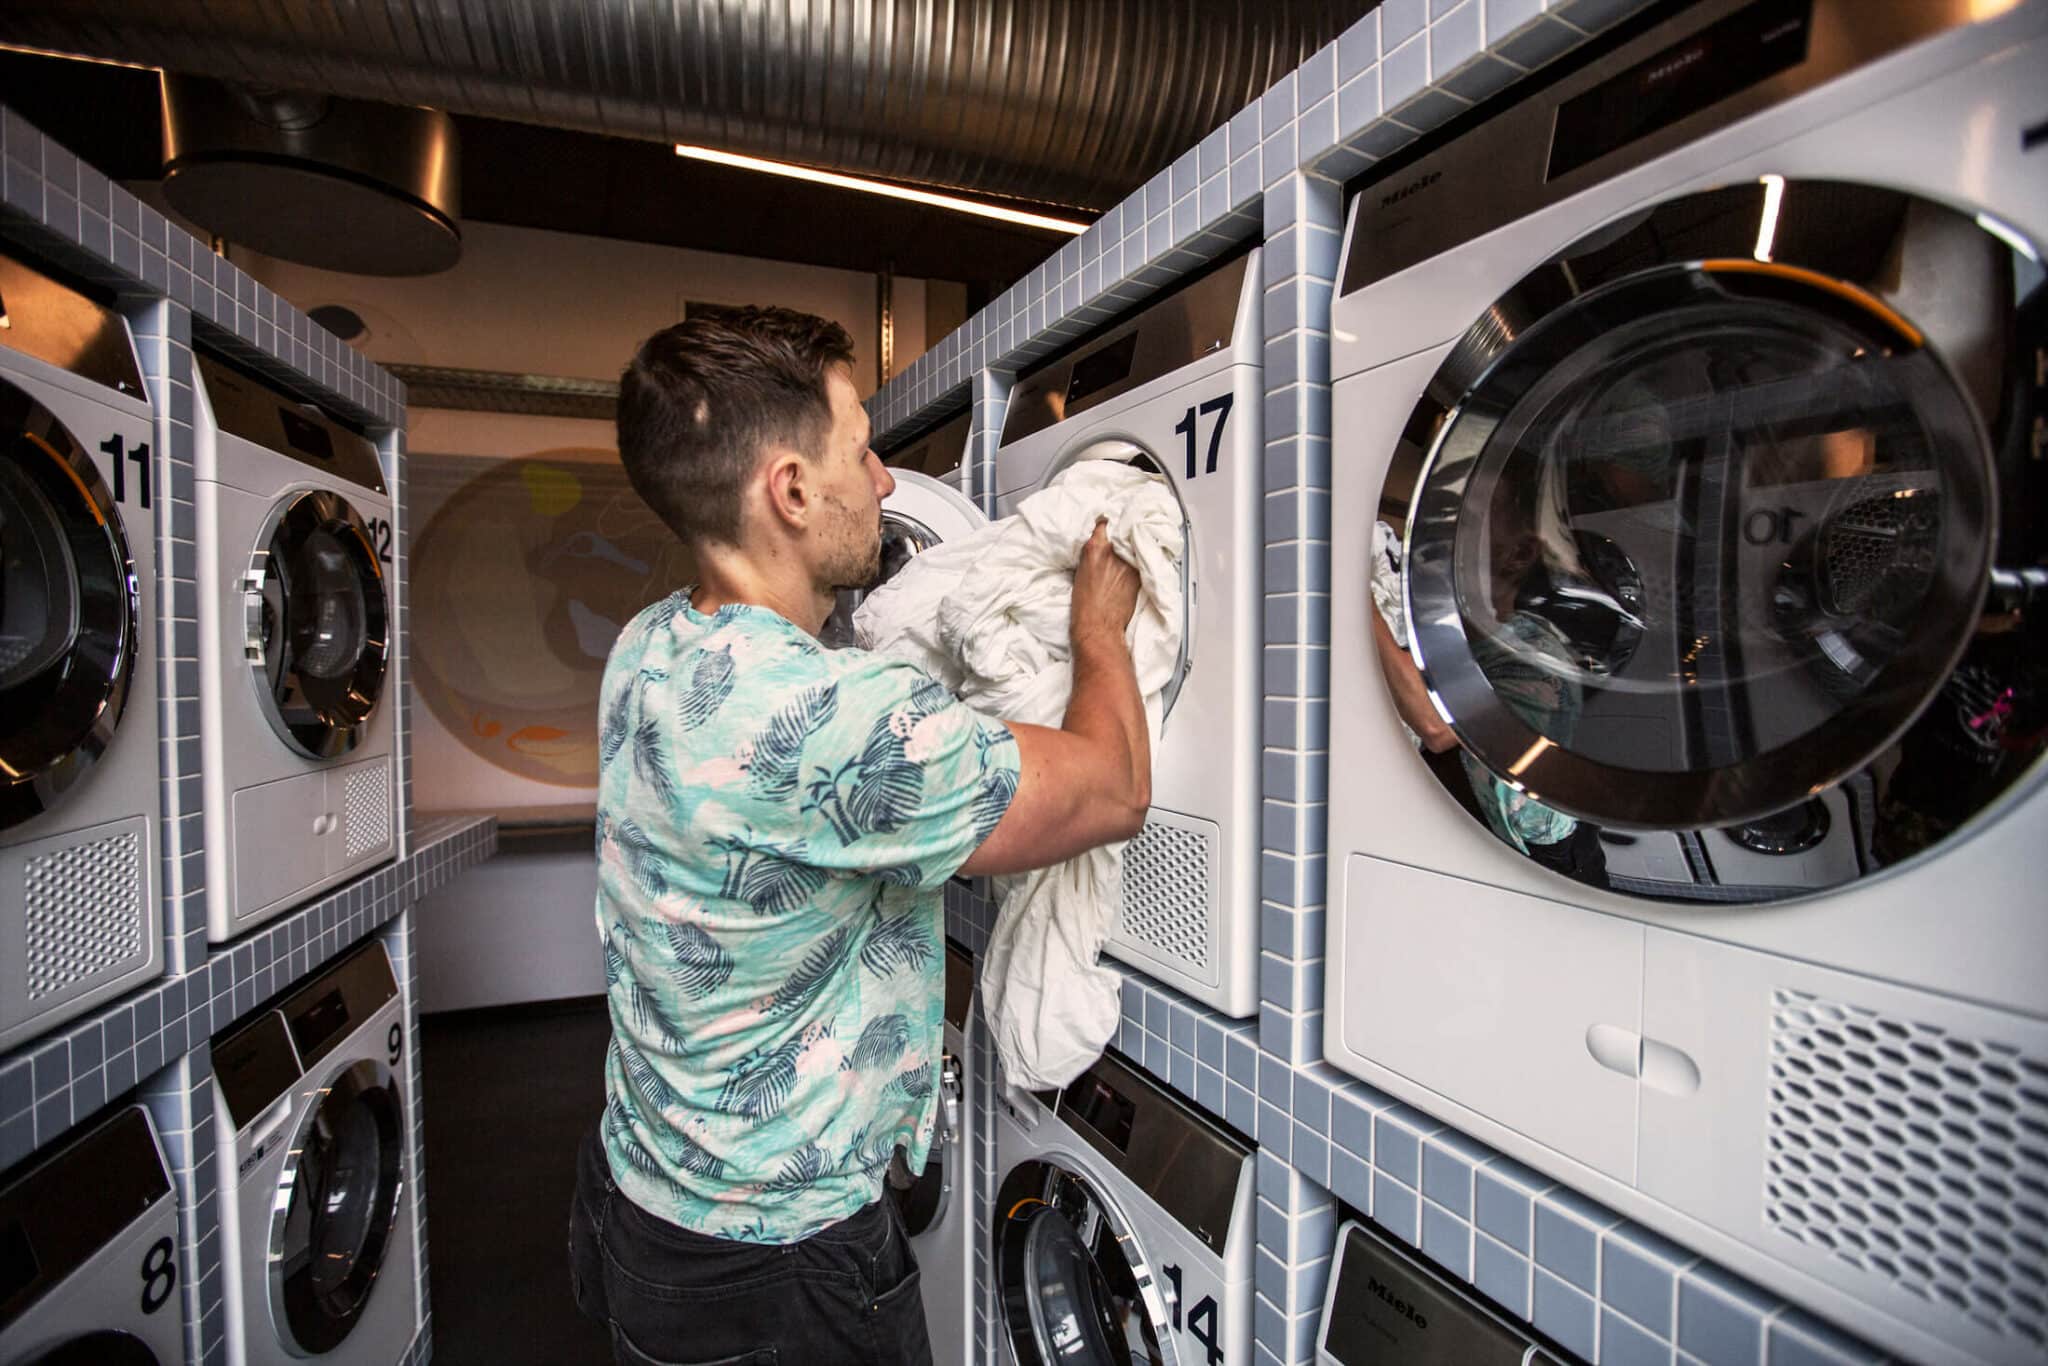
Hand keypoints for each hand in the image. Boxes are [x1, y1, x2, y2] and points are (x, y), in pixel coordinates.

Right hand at [1071, 517, 1140, 649]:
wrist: (1098, 627)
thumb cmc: (1084, 606)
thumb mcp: (1080, 573)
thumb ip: (1092, 557)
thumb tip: (1101, 550)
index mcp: (1094, 549)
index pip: (1104, 523)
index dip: (1107, 523)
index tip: (1109, 523)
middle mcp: (1113, 552)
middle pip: (1122, 532)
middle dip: (1120, 535)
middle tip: (1118, 540)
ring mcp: (1128, 563)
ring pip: (1133, 546)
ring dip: (1131, 548)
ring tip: (1124, 558)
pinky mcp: (1138, 575)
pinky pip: (1140, 561)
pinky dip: (1138, 562)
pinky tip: (1131, 569)